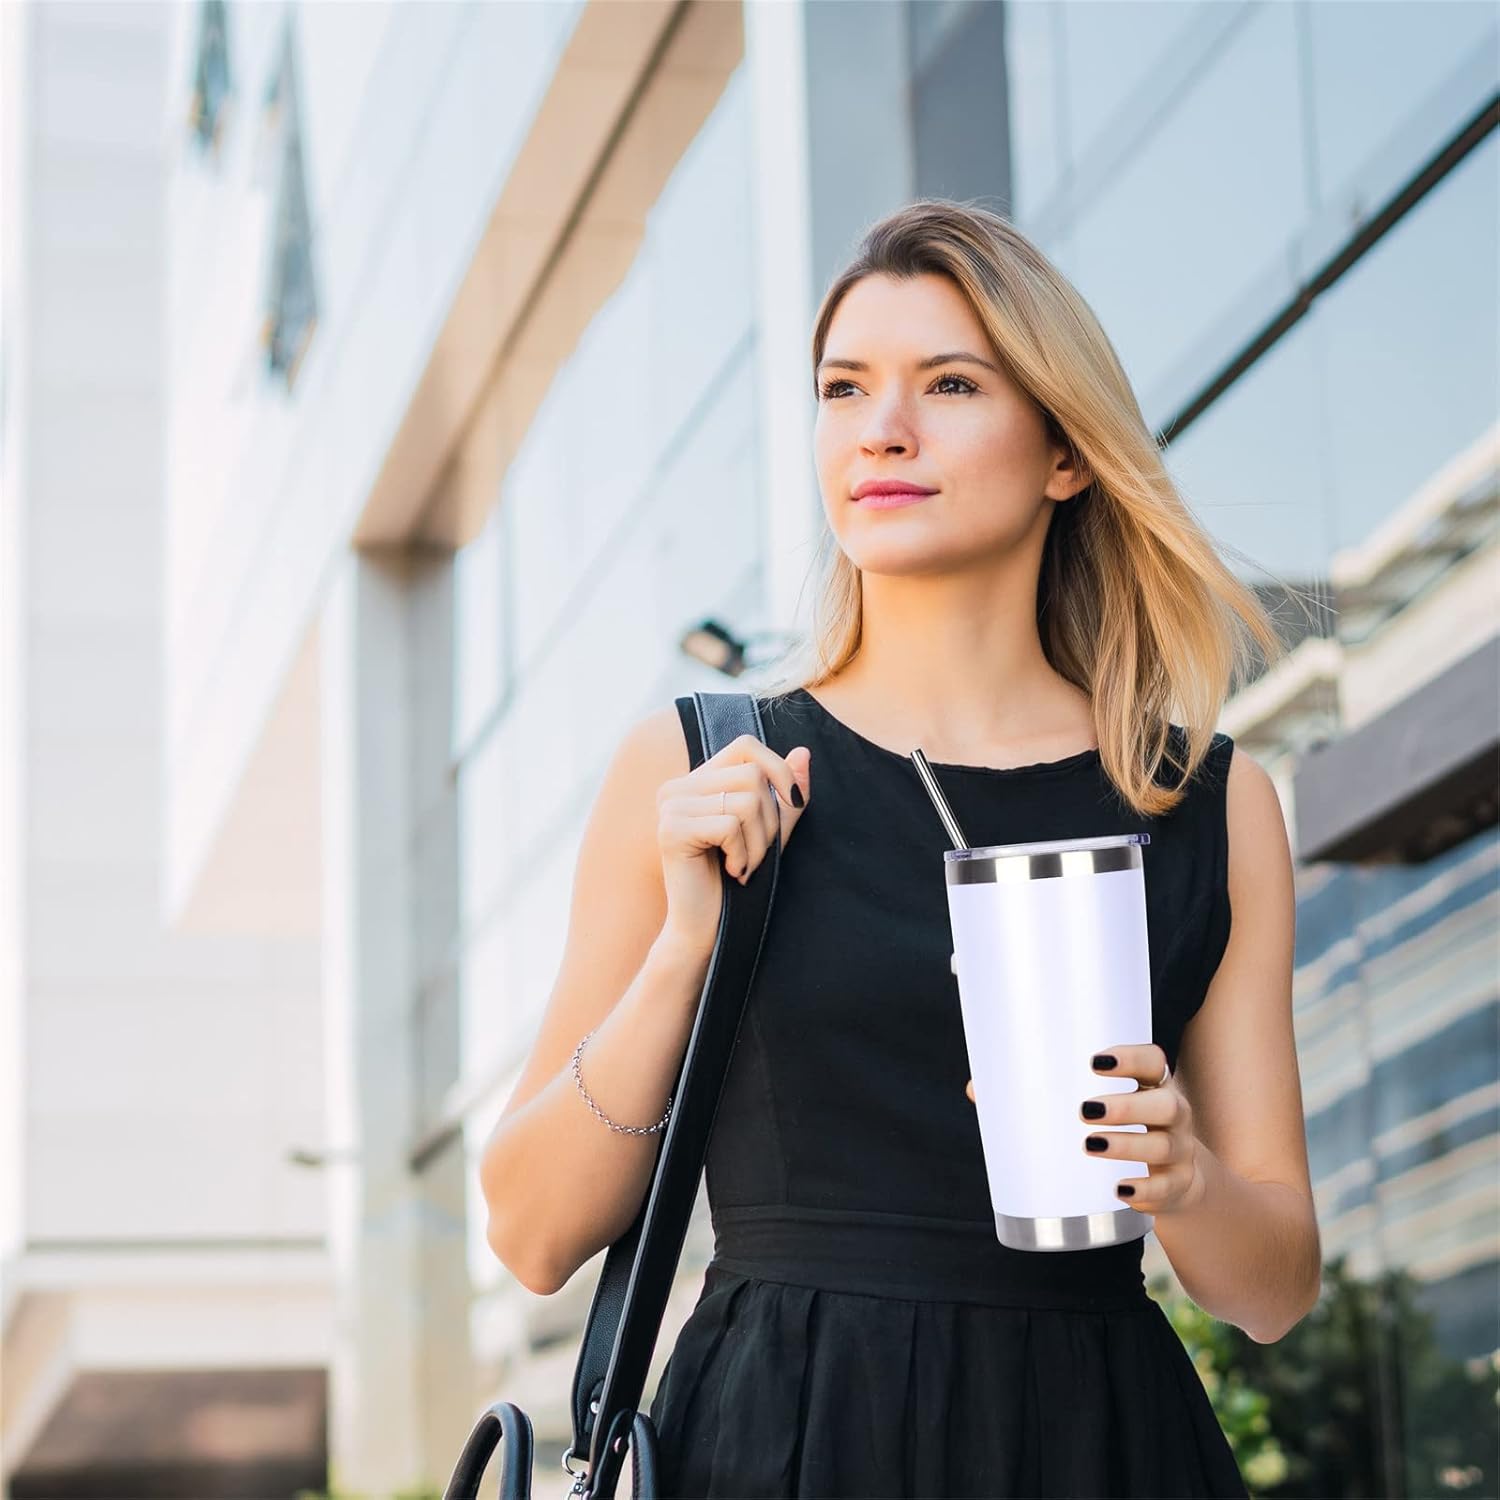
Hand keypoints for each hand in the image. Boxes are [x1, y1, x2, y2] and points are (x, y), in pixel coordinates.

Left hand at [963, 1043, 1206, 1214]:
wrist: (1171, 1179)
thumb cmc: (1116, 1128)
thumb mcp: (1092, 1107)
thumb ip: (1037, 1095)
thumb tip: (976, 1089)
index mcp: (1149, 1084)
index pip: (1153, 1060)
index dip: (1130, 1057)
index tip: (1095, 1061)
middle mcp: (1171, 1112)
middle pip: (1163, 1103)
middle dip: (1125, 1106)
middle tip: (1084, 1110)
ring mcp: (1179, 1150)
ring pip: (1162, 1145)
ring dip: (1128, 1146)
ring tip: (1090, 1146)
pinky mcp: (1178, 1186)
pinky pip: (1166, 1189)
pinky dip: (1145, 1191)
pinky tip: (1120, 1190)